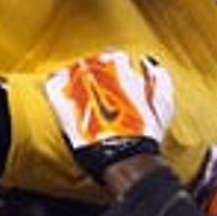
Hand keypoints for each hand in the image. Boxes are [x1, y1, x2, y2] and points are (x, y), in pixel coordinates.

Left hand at [42, 51, 174, 181]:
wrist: (123, 158)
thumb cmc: (145, 133)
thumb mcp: (163, 103)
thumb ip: (159, 77)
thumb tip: (146, 61)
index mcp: (118, 64)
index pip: (116, 57)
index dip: (120, 74)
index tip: (121, 88)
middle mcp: (94, 69)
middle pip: (93, 65)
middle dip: (98, 79)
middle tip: (104, 100)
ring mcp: (74, 83)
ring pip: (73, 73)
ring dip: (79, 84)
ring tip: (87, 104)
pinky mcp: (58, 100)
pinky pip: (52, 85)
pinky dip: (58, 90)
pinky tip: (67, 103)